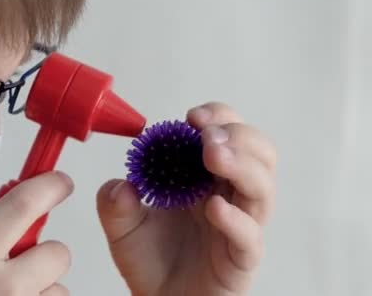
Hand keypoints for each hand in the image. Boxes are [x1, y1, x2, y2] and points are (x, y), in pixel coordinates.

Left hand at [97, 102, 275, 295]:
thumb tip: (122, 184)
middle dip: (237, 135)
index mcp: (205, 178)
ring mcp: (240, 226)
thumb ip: (115, 202)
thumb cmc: (150, 260)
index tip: (192, 117)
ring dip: (242, 165)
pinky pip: (251, 236)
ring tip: (212, 156)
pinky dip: (236, 218)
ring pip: (263, 188)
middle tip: (206, 136)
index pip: (228, 134)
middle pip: (259, 153)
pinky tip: (213, 208)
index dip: (218, 118)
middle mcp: (229, 196)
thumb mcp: (121, 224)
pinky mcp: (241, 259)